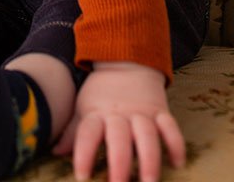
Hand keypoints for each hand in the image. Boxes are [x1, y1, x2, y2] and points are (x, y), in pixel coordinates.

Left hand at [54, 61, 184, 181]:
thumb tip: (55, 152)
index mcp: (96, 113)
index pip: (87, 134)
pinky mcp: (161, 111)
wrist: (125, 63)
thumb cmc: (100, 92)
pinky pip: (171, 127)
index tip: (82, 176)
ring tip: (149, 181)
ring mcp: (142, 112)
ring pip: (147, 135)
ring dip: (149, 159)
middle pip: (119, 138)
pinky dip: (175, 144)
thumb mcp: (82, 108)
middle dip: (119, 163)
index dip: (83, 154)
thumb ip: (72, 132)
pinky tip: (177, 164)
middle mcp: (119, 114)